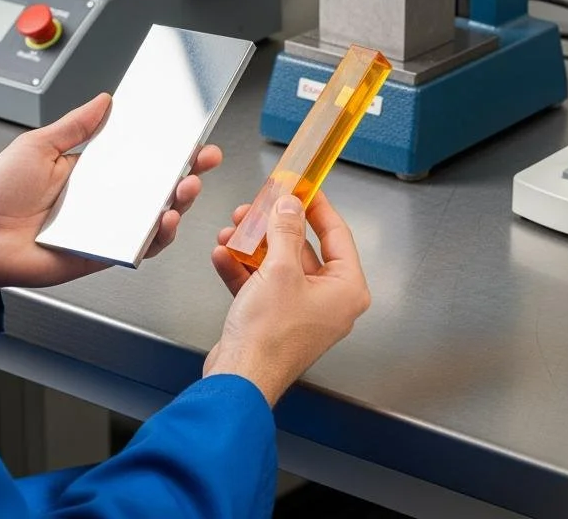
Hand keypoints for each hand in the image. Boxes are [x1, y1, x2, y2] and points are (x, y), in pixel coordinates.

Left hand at [0, 93, 221, 295]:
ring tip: (186, 188)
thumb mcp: (38, 145)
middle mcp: (106, 197)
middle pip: (159, 184)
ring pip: (157, 215)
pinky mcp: (105, 252)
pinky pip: (140, 245)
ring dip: (179, 201)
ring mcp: (108, 225)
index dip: (169, 143)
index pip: (140, 153)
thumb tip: (104, 100)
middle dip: (188, 170)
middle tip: (203, 158)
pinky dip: (157, 235)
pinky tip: (165, 221)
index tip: (191, 131)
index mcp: (93, 168)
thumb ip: (75, 125)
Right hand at [204, 191, 369, 406]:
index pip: (337, 234)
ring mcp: (301, 312)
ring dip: (252, 246)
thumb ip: (286, 229)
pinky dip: (242, 269)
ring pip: (278, 264)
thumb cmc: (269, 337)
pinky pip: (262, 285)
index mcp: (345, 290)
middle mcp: (328, 302)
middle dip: (273, 226)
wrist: (238, 379)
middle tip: (258, 207)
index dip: (318, 206)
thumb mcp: (279, 268)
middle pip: (302, 248)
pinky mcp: (275, 321)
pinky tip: (222, 255)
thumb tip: (291, 204)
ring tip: (232, 231)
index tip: (304, 187)